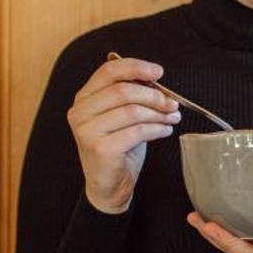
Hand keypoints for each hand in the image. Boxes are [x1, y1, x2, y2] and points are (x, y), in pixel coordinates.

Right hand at [68, 56, 180, 212]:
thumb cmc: (117, 147)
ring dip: (159, 114)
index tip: (158, 72)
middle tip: (172, 103)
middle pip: (123, 90)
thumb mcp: (121, 116)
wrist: (108, 186)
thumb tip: (156, 79)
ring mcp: (88, 132)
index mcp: (84, 98)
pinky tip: (165, 131)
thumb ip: (131, 96)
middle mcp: (80, 113)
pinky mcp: (101, 149)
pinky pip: (138, 132)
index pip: (109, 71)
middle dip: (154, 95)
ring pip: (133, 111)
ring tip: (172, 118)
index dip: (136, 67)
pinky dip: (157, 129)